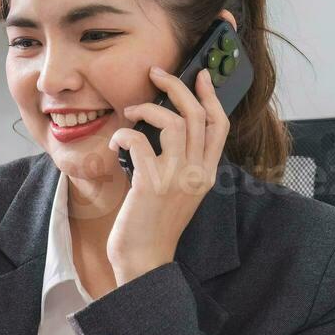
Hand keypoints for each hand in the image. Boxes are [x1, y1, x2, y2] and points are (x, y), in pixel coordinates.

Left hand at [106, 66, 229, 283]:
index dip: (211, 96)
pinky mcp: (152, 184)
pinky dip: (124, 134)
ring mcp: (177, 179)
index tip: (201, 75)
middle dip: (177, 87)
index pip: (219, 126)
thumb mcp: (176, 191)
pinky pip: (140, 141)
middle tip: (156, 74)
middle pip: (198, 115)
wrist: (144, 260)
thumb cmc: (153, 225)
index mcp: (206, 173)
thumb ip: (178, 163)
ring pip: (175, 123)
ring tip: (130, 111)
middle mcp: (197, 173)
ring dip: (148, 109)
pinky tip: (115, 141)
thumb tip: (162, 129)